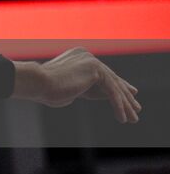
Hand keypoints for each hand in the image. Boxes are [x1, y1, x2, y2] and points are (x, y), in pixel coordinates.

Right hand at [15, 48, 140, 122]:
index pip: (103, 75)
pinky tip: (122, 118)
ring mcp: (91, 60)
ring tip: (132, 118)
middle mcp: (86, 55)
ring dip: (125, 104)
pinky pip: (111, 91)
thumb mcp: (72, 90)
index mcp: (78, 57)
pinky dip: (118, 106)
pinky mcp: (95, 69)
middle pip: (111, 79)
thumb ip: (87, 89)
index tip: (128, 95)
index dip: (117, 87)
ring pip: (114, 85)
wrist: (37, 83)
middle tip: (136, 108)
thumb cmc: (46, 90)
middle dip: (125, 95)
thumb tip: (101, 95)